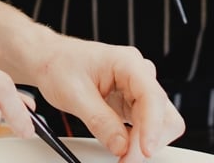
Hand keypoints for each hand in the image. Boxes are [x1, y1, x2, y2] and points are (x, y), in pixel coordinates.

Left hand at [31, 37, 183, 162]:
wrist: (49, 60)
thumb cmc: (59, 65)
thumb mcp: (74, 94)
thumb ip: (99, 120)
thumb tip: (120, 145)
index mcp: (127, 63)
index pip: (152, 96)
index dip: (153, 126)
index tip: (145, 150)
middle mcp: (138, 74)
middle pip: (163, 114)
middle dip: (147, 140)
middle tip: (126, 159)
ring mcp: (137, 89)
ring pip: (157, 123)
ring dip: (142, 143)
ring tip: (122, 156)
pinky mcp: (131, 102)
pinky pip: (144, 126)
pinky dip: (135, 141)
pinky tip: (121, 148)